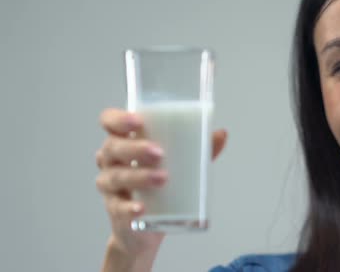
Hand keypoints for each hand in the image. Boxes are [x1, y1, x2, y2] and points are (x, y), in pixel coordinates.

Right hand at [95, 108, 226, 267]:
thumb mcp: (179, 164)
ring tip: (162, 178)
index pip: (109, 121)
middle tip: (159, 153)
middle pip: (112, 147)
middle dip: (135, 148)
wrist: (145, 228)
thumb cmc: (159, 185)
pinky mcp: (115, 211)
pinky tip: (141, 208)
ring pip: (116, 176)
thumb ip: (198, 149)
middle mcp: (111, 161)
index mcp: (123, 141)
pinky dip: (129, 207)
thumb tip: (222, 134)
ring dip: (138, 176)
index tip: (138, 121)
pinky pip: (118, 207)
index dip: (118, 119)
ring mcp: (110, 186)